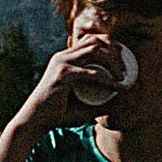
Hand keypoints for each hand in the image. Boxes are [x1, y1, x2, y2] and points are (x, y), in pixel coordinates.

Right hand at [14, 39, 129, 130]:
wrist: (35, 122)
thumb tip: (121, 99)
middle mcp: (62, 56)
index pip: (89, 39)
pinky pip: (91, 73)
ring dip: (113, 61)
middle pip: (95, 40)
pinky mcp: (62, 74)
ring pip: (95, 50)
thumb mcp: (82, 103)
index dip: (109, 43)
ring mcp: (61, 63)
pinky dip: (108, 79)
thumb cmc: (57, 115)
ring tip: (123, 76)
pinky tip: (118, 87)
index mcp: (64, 58)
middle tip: (126, 68)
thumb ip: (98, 98)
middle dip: (114, 49)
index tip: (123, 58)